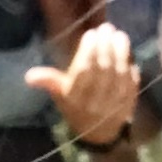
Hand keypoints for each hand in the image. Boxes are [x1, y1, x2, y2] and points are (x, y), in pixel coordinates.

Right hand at [28, 23, 137, 145]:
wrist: (98, 133)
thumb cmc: (75, 108)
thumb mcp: (60, 96)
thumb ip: (49, 82)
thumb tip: (29, 76)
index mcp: (75, 98)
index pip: (84, 71)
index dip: (88, 51)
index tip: (90, 34)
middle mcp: (96, 100)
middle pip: (103, 69)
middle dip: (105, 45)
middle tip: (106, 28)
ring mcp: (115, 102)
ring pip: (119, 73)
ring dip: (120, 51)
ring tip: (118, 34)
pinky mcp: (129, 101)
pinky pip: (132, 80)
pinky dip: (130, 64)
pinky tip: (127, 50)